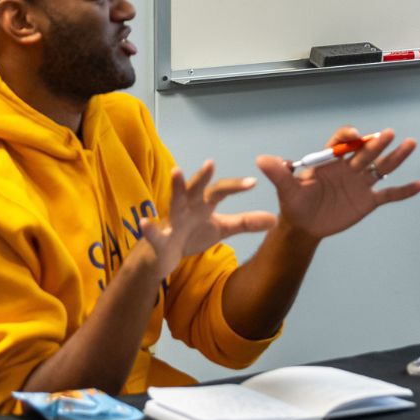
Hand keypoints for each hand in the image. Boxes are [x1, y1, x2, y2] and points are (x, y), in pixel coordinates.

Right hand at [140, 162, 276, 275]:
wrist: (162, 256)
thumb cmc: (191, 234)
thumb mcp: (221, 228)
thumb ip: (245, 222)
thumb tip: (275, 219)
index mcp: (202, 203)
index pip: (220, 191)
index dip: (235, 186)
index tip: (253, 182)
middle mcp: (186, 206)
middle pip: (195, 188)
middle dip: (202, 176)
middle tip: (210, 163)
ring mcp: (171, 221)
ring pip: (173, 202)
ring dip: (175, 187)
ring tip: (176, 171)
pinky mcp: (158, 239)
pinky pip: (152, 234)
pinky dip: (149, 229)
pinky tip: (145, 223)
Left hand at [255, 127, 419, 241]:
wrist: (304, 226)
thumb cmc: (295, 204)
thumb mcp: (286, 189)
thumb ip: (279, 173)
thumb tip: (262, 160)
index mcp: (330, 161)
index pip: (341, 143)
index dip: (348, 138)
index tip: (353, 135)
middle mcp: (348, 168)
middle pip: (365, 152)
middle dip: (376, 143)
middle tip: (387, 134)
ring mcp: (360, 183)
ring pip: (382, 167)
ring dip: (396, 157)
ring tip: (411, 144)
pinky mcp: (368, 200)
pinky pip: (389, 194)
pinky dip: (404, 190)